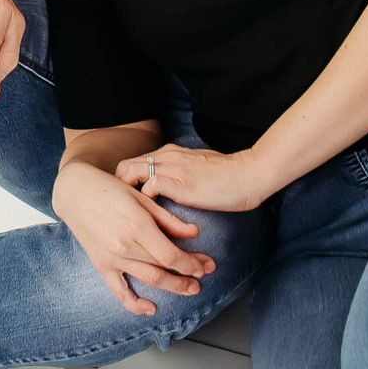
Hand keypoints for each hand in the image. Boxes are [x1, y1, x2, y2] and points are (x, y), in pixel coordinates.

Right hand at [51, 163, 216, 316]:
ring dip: (173, 287)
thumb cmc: (109, 189)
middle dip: (188, 276)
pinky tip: (151, 308)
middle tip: (203, 277)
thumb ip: (168, 219)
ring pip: (148, 280)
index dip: (191, 263)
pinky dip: (135, 304)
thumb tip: (194, 233)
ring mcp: (112, 258)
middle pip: (163, 269)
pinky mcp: (101, 265)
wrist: (75, 192)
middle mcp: (124, 246)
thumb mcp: (142, 198)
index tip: (204, 264)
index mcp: (137, 225)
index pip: (171, 255)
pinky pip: (119, 292)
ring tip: (190, 289)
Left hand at [114, 142, 269, 212]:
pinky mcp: (181, 182)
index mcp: (170, 152)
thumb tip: (171, 186)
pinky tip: (152, 216)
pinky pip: (150, 186)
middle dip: (118, 188)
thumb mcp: (197, 167)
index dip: (126, 181)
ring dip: (127, 195)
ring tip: (131, 215)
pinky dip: (146, 201)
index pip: (134, 162)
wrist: (249, 175)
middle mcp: (167, 156)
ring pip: (132, 173)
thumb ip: (181, 172)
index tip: (125, 200)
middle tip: (122, 211)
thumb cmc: (228, 175)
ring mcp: (173, 168)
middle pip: (125, 166)